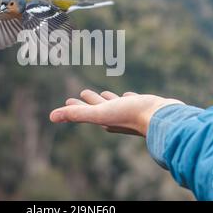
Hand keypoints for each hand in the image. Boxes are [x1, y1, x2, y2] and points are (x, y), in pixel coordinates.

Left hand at [49, 90, 183, 136]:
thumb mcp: (100, 113)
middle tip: (82, 93)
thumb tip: (50, 117)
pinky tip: (128, 96)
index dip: (75, 107)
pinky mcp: (143, 106)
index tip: (67, 101)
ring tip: (105, 93)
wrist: (162, 117)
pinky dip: (127, 98)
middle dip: (90, 101)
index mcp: (104, 119)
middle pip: (98, 107)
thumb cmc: (131, 115)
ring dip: (108, 99)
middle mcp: (116, 117)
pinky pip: (132, 101)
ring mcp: (130, 112)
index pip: (85, 112)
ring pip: (115, 104)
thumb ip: (77, 114)